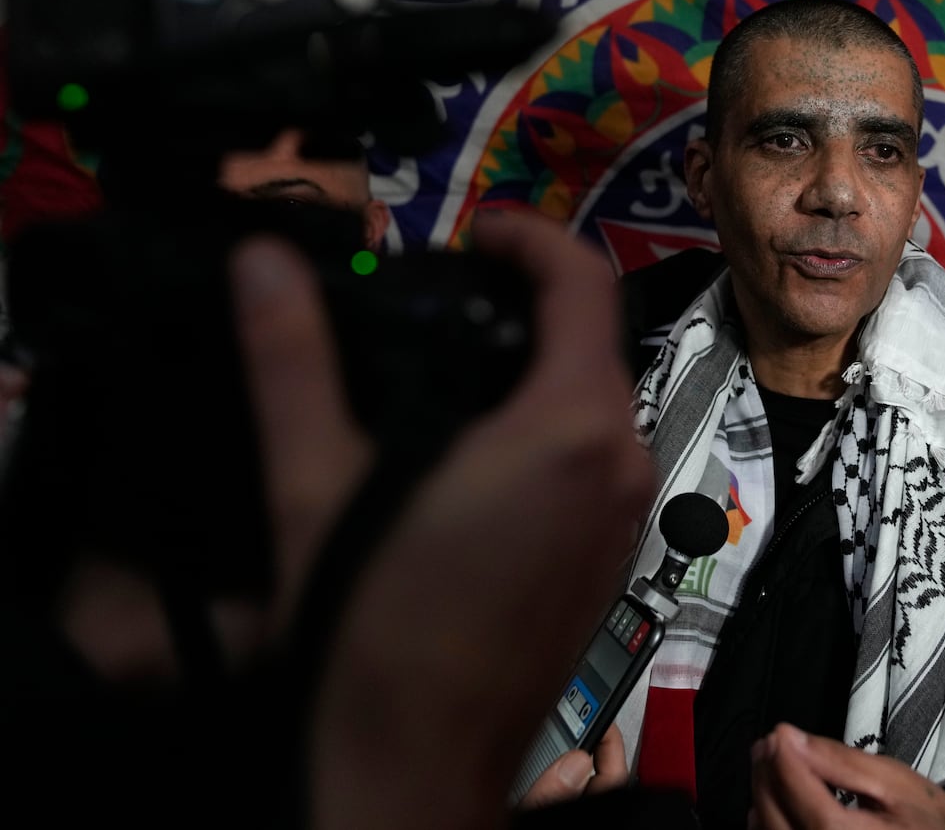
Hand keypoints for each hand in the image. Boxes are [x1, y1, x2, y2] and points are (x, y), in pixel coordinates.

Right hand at [231, 211, 652, 829]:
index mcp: (569, 428)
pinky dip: (551, 427)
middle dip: (525, 300)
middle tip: (448, 295)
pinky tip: (475, 451)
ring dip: (536, 366)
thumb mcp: (318, 481)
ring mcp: (625, 514)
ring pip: (597, 400)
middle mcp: (620, 463)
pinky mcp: (613, 554)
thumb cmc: (377, 638)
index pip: (582, 280)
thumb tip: (268, 266)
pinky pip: (597, 458)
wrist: (416, 760)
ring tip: (452, 366)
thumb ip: (292, 358)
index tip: (474, 235)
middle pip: (593, 337)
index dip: (527, 236)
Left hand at [749, 723, 944, 829]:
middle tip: (765, 745)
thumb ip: (842, 762)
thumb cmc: (927, 818)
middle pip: (783, 826)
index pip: (811, 807)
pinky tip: (773, 802)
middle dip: (767, 781)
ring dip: (763, 801)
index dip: (787, 768)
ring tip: (767, 765)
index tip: (777, 735)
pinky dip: (769, 826)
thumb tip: (792, 740)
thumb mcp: (894, 781)